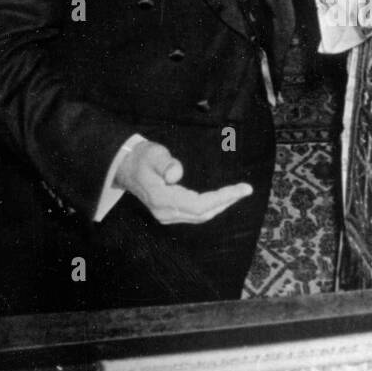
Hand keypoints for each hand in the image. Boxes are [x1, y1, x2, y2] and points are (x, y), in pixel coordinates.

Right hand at [115, 140, 251, 224]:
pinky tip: (222, 199)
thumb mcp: (152, 154)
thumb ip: (165, 163)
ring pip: (200, 216)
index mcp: (162, 199)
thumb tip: (176, 174)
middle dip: (226, 202)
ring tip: (238, 193)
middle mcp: (165, 212)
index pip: (199, 204)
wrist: (126, 167)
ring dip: (221, 206)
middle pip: (202, 213)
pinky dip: (212, 207)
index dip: (222, 198)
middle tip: (246, 189)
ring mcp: (166, 216)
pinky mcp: (169, 214)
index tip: (241, 188)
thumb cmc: (142, 157)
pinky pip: (195, 215)